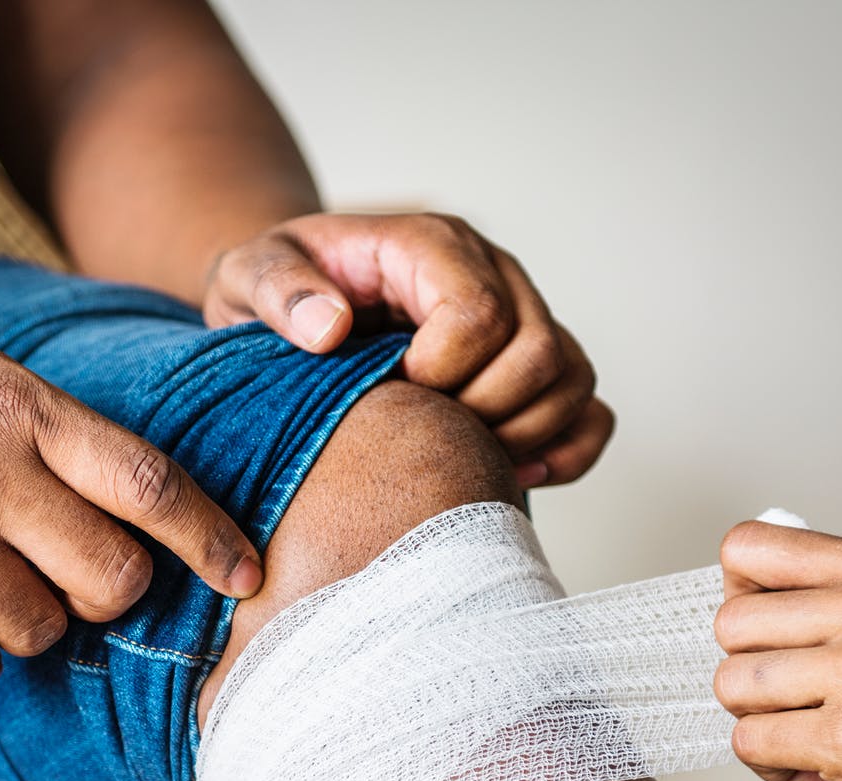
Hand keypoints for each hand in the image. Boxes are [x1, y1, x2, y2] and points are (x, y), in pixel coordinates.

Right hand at [0, 300, 260, 693]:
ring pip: (41, 631)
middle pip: (113, 579)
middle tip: (77, 580)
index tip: (247, 578)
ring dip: (29, 622)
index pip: (152, 486)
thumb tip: (142, 521)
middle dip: (111, 594)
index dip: (212, 541)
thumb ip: (50, 432)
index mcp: (16, 403)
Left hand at [201, 212, 613, 487]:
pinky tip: (512, 472)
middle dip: (482, 411)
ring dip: (524, 434)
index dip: (441, 371)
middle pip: (538, 352)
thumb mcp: (251, 274)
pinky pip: (589, 411)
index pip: (478, 313)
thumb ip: (280, 291)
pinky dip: (566, 449)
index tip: (392, 389)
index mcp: (431, 246)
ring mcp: (525, 318)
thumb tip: (328, 328)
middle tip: (423, 430)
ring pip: (573, 380)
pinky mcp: (536, 365)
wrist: (300, 301)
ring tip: (459, 454)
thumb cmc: (279, 289)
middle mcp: (495, 274)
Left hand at [711, 521, 841, 780]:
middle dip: (750, 672)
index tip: (768, 632)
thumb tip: (749, 602)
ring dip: (760, 724)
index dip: (740, 595)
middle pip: (729, 622)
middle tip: (796, 702)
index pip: (750, 548)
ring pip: (732, 685)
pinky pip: (751, 744)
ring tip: (813, 740)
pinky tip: (824, 772)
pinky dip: (775, 769)